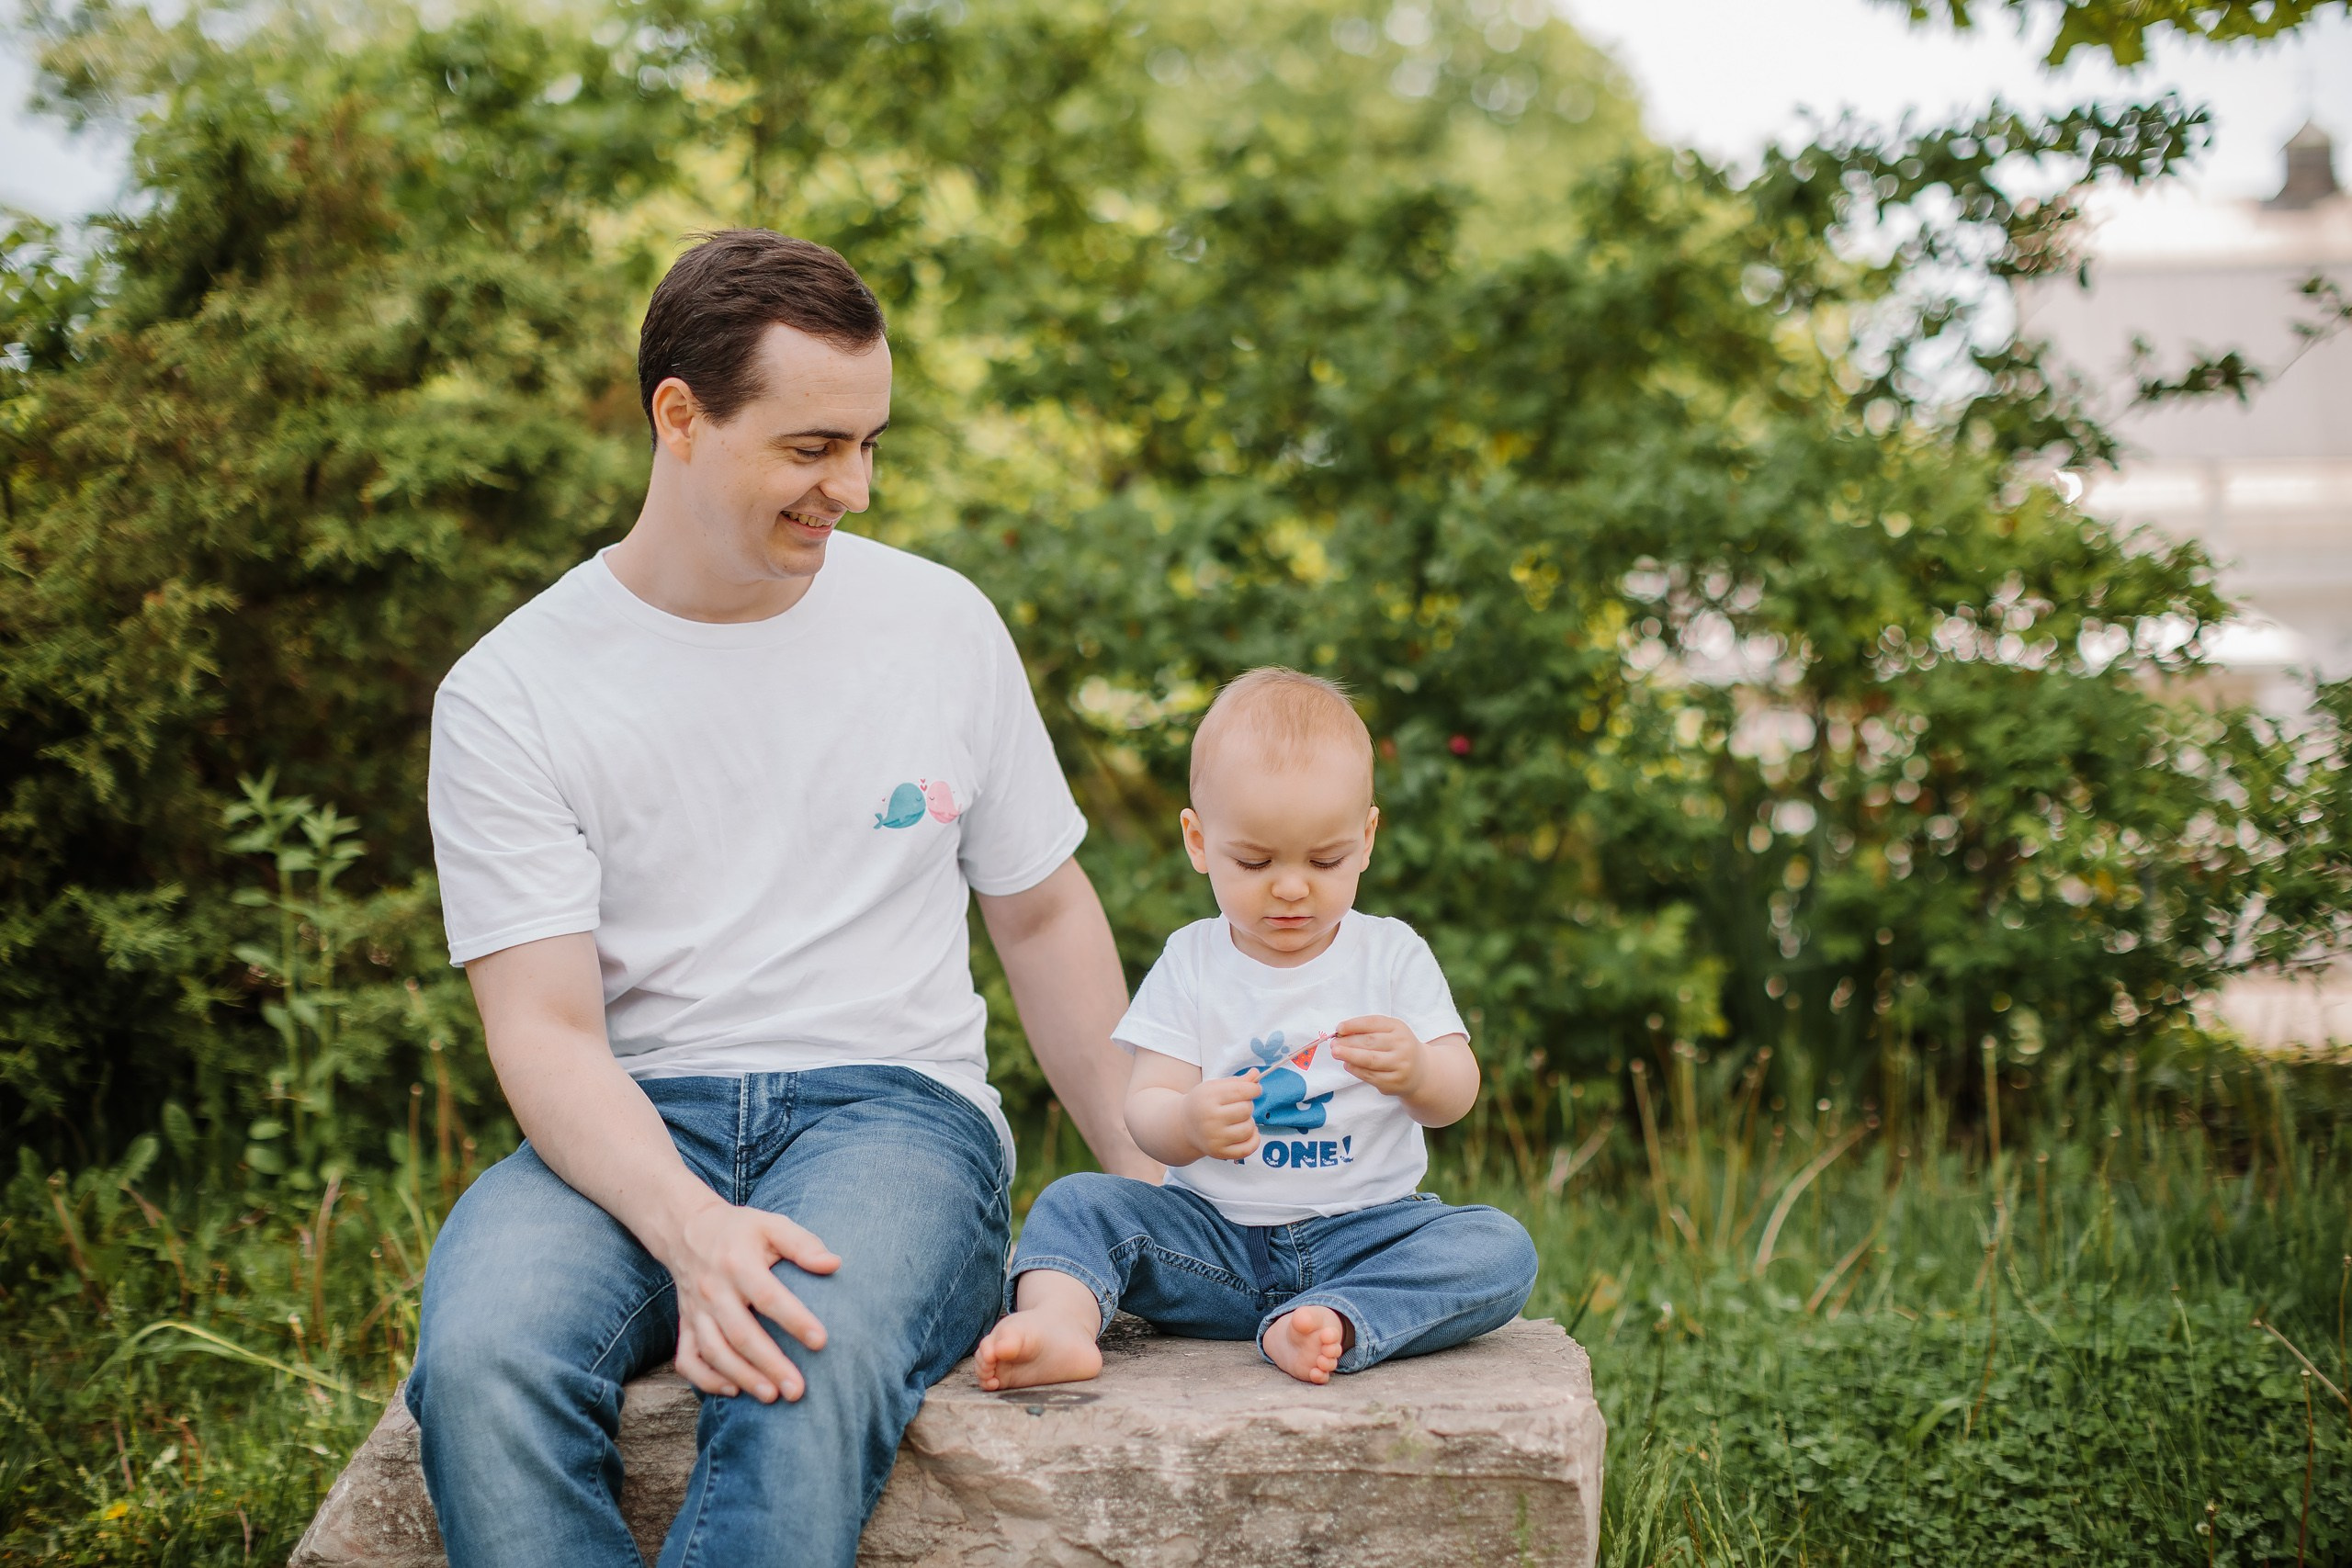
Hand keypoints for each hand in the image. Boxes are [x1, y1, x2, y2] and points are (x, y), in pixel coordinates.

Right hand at [662, 1199, 839, 1402]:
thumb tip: (834, 1264)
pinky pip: (687, 1359)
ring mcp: (696, 1311)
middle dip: (770, 1364)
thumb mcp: (772, 1225)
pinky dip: (705, 1379)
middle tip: (797, 1390)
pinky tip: (732, 1391)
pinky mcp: (685, 1324)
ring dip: (742, 1377)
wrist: (687, 1230)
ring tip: (772, 1396)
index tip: (821, 1342)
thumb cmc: (741, 1230)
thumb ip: (803, 1244)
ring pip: (715, 1352)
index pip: (768, 1297)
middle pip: (741, 1334)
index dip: (795, 1320)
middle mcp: (713, 1290)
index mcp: (737, 1263)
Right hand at [1183, 1071, 1264, 1161]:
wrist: (1184, 1125)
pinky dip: (1254, 1139)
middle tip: (1238, 1106)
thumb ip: (1237, 1081)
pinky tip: (1247, 1133)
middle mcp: (1210, 1119)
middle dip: (1247, 1105)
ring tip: (1238, 1120)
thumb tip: (1256, 1074)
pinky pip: (1248, 1148)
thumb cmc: (1204, 1103)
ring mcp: (1215, 1138)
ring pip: (1249, 1128)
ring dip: (1249, 1122)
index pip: (1241, 1091)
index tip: (1255, 1089)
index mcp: (1208, 1097)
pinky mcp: (1219, 1152)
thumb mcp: (1215, 1087)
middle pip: (1246, 1109)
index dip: (1254, 1089)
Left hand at [1330, 1015, 1427, 1098]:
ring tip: (1336, 1053)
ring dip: (1349, 1056)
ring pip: (1369, 1060)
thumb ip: (1368, 1031)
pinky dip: (1356, 1070)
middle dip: (1348, 1042)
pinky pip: (1370, 1075)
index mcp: (1399, 1028)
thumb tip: (1341, 1034)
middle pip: (1370, 1042)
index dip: (1354, 1025)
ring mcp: (1400, 1065)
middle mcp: (1403, 1045)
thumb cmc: (1397, 1048)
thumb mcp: (1389, 1033)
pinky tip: (1347, 1065)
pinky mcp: (1394, 1082)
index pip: (1373, 1023)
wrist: (1419, 1072)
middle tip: (1333, 1044)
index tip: (1339, 1028)